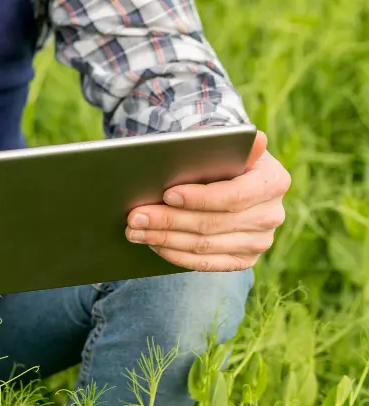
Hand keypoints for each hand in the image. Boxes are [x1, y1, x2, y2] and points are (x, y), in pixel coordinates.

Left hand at [125, 130, 290, 270]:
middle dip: (169, 220)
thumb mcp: (225, 146)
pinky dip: (175, 254)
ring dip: (164, 239)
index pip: (234, 196)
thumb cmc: (221, 161)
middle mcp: (272, 215)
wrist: (230, 183)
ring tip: (135, 230)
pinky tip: (153, 244)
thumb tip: (254, 138)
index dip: (199, 198)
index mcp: (274, 181)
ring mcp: (260, 241)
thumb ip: (229, 143)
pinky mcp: (244, 260)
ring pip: (204, 245)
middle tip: (135, 216)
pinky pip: (205, 263)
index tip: (167, 194)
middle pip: (212, 224)